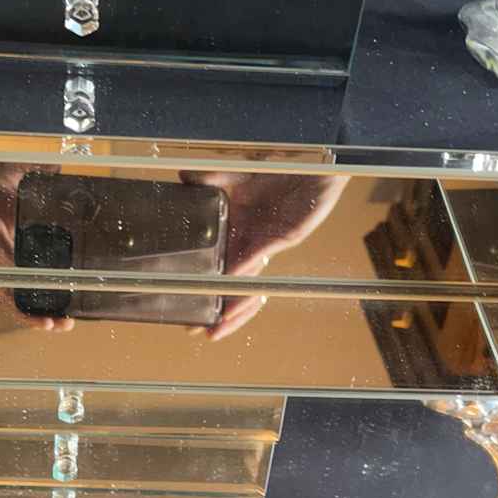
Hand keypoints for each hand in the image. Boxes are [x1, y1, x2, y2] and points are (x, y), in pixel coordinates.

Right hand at [178, 170, 348, 340]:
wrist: (315, 167)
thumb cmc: (282, 171)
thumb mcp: (239, 173)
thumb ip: (212, 178)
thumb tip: (182, 177)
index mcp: (235, 230)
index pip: (214, 266)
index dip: (200, 286)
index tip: (183, 305)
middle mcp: (248, 243)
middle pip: (229, 286)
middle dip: (215, 310)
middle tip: (195, 329)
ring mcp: (264, 244)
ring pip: (245, 283)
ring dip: (232, 305)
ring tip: (218, 326)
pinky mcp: (281, 237)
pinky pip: (258, 259)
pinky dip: (242, 271)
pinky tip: (228, 283)